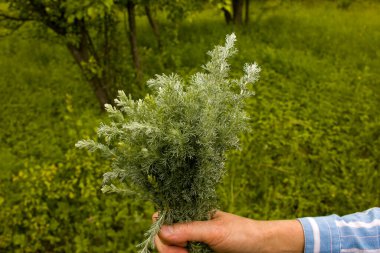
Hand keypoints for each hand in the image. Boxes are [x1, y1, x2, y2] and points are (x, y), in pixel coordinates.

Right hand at [153, 211, 303, 252]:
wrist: (261, 248)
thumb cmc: (241, 233)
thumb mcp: (214, 230)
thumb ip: (188, 230)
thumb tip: (161, 230)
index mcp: (191, 214)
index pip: (164, 218)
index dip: (161, 228)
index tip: (168, 238)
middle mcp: (189, 227)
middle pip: (164, 237)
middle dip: (168, 247)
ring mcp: (193, 242)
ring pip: (171, 249)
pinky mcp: (199, 252)